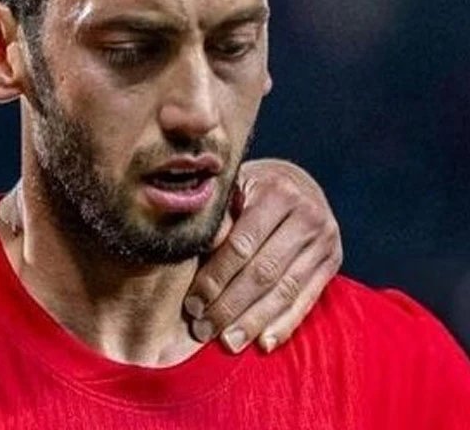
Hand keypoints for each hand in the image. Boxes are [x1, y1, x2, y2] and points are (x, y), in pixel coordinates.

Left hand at [184, 159, 342, 352]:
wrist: (295, 182)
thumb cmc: (247, 188)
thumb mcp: (229, 189)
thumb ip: (216, 218)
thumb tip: (193, 250)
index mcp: (276, 192)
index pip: (241, 246)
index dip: (215, 278)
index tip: (192, 304)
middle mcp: (307, 215)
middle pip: (263, 272)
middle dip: (230, 306)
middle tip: (203, 329)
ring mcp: (325, 240)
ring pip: (285, 290)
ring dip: (254, 321)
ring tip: (228, 342)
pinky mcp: (333, 261)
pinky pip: (307, 298)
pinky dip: (285, 323)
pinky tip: (264, 343)